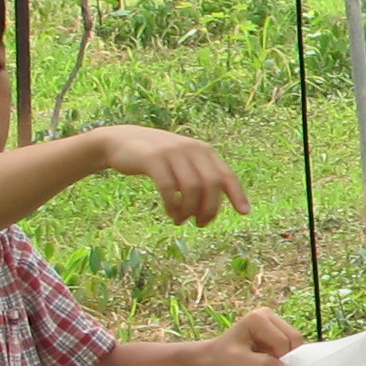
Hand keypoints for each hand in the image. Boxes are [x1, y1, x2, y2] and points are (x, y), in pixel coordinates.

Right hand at [98, 126, 248, 225]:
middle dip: (210, 208)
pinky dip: (173, 205)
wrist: (121, 141)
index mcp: (203, 151)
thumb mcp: (183, 161)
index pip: (226, 175)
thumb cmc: (158, 158)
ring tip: (181, 221)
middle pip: (211, 185)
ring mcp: (172, 153)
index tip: (244, 213)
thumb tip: (215, 206)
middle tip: (201, 224)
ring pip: (191, 188)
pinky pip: (169, 188)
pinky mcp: (152, 159)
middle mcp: (191, 149)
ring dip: (189, 210)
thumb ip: (200, 176)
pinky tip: (171, 213)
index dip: (237, 194)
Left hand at [210, 308, 302, 365]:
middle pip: (293, 337)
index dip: (279, 358)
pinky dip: (281, 353)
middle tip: (267, 363)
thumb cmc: (222, 358)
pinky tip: (266, 355)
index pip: (283, 341)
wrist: (212, 357)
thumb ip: (264, 363)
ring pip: (293, 340)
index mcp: (258, 318)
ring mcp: (271, 319)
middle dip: (284, 354)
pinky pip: (289, 342)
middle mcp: (267, 313)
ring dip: (282, 354)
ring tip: (264, 358)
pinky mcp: (274, 327)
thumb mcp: (241, 362)